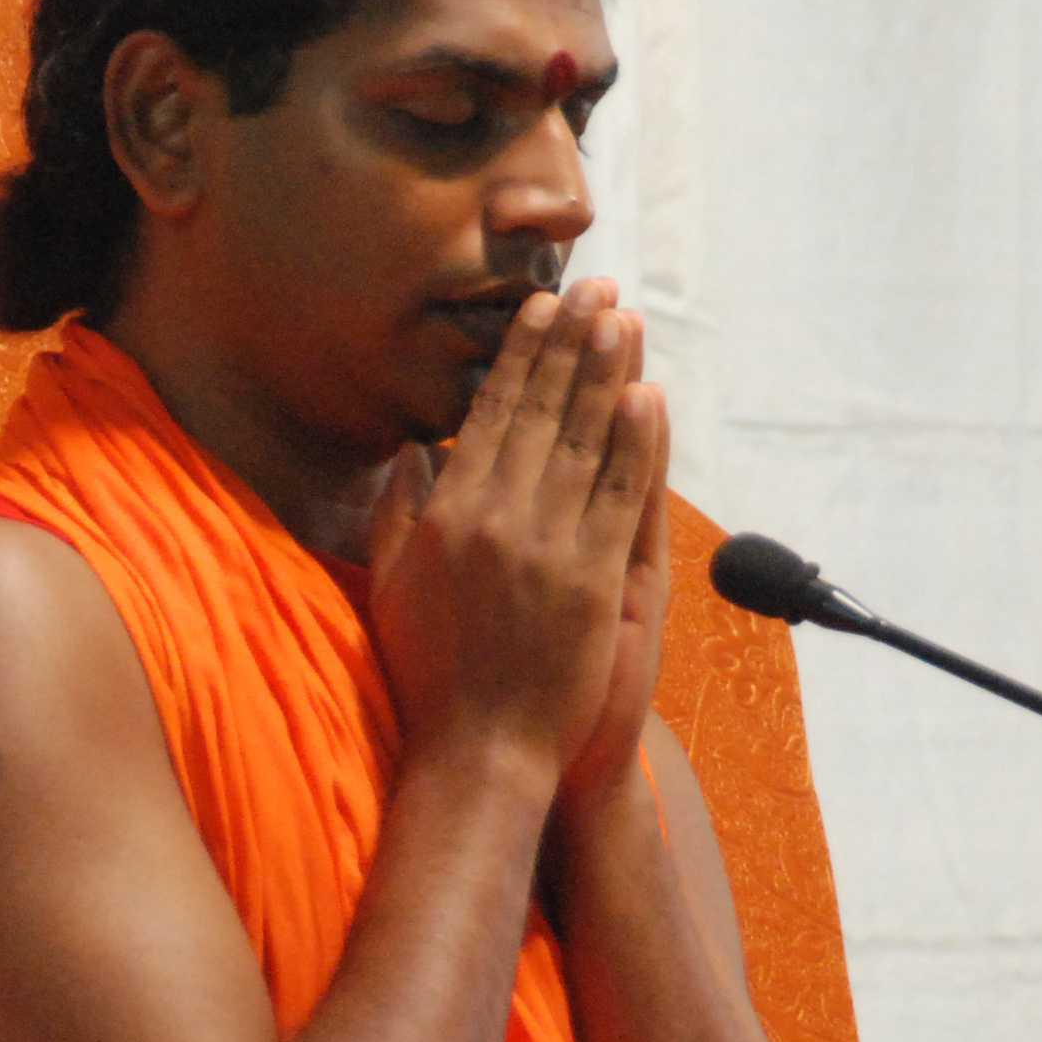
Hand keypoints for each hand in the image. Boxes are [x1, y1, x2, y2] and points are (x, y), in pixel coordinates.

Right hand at [366, 279, 662, 780]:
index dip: (521, 357)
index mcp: (449, 514)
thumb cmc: (429, 672)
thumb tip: (412, 450)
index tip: (540, 309)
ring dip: (610, 375)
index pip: (492, 415)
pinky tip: (648, 397)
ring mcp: (553, 548)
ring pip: (587, 441)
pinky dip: (637, 443)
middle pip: (545, 412)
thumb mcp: (393, 586)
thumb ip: (397, 513)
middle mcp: (500, 519)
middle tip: (595, 290)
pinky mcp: (597, 580)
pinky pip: (622, 496)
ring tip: (625, 321)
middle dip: (572, 345)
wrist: (481, 750)